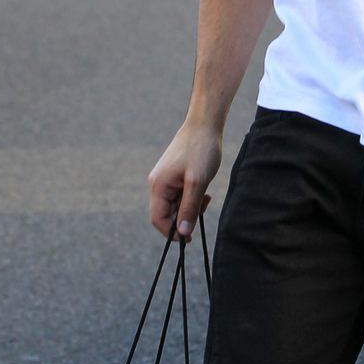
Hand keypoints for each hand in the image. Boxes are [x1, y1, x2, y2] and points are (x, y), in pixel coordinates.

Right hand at [147, 122, 221, 239]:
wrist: (205, 126)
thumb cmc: (201, 151)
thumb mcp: (197, 183)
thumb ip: (189, 208)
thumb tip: (183, 233)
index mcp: (158, 186)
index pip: (158, 219)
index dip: (172, 232)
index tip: (190, 236)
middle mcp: (158, 184)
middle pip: (166, 214)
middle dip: (184, 217)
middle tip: (203, 208)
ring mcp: (165, 180)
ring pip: (175, 205)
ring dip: (190, 207)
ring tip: (205, 197)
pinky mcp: (174, 176)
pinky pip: (180, 196)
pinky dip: (192, 198)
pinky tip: (203, 191)